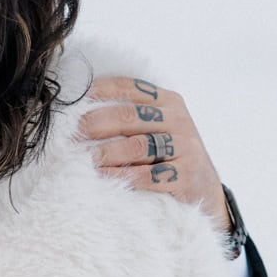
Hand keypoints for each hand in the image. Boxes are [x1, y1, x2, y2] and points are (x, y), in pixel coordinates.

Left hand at [78, 74, 227, 224]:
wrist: (206, 189)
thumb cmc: (170, 155)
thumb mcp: (159, 127)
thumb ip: (131, 116)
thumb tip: (81, 112)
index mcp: (168, 101)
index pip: (128, 87)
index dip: (98, 92)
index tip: (71, 101)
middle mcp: (178, 119)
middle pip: (129, 116)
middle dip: (95, 124)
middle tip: (70, 135)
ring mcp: (184, 147)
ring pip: (137, 146)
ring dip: (106, 153)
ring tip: (83, 159)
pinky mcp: (185, 176)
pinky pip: (147, 176)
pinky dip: (122, 176)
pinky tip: (102, 177)